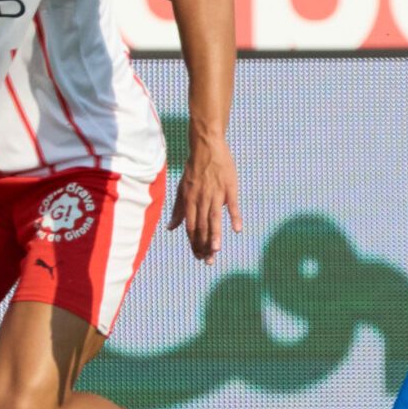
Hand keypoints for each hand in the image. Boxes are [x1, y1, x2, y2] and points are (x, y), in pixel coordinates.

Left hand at [168, 134, 241, 260]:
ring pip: (214, 218)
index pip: (190, 227)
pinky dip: (234, 216)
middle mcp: (201, 199)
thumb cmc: (194, 169)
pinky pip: (232, 204)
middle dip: (204, 245)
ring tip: (216, 251)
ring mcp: (216, 193)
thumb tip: (170, 228)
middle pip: (201, 226)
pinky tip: (237, 229)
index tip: (198, 256)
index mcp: (189, 200)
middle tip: (208, 261)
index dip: (193, 243)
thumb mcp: (182, 189)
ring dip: (215, 235)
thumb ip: (178, 210)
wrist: (207, 146)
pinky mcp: (229, 186)